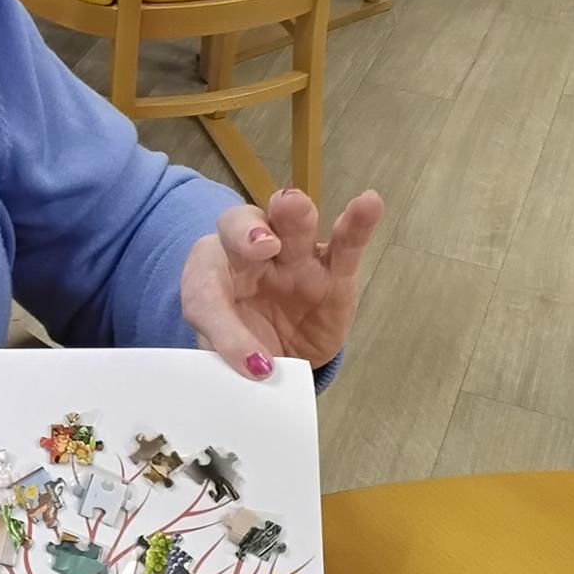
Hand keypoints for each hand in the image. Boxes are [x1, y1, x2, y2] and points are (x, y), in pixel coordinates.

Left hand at [180, 188, 382, 379]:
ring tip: (293, 205)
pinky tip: (369, 203)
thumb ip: (233, 357)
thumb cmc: (242, 342)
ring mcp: (294, 260)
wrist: (277, 353)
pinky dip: (357, 223)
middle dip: (246, 233)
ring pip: (291, 227)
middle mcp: (249, 258)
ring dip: (292, 214)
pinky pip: (344, 244)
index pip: (204, 292)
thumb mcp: (224, 356)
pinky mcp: (333, 273)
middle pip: (240, 228)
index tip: (251, 361)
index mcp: (210, 275)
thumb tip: (261, 370)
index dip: (222, 327)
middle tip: (260, 246)